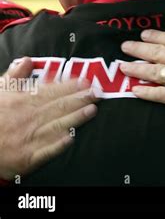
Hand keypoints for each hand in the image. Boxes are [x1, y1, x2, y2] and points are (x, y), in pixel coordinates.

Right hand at [0, 58, 97, 180]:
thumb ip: (14, 77)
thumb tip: (27, 61)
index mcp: (20, 102)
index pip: (50, 91)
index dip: (69, 85)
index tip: (85, 80)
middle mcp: (26, 119)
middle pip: (58, 107)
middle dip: (79, 99)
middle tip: (97, 93)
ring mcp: (27, 139)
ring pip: (56, 126)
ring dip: (75, 118)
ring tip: (92, 110)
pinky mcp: (27, 158)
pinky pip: (45, 151)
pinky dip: (58, 145)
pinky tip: (71, 138)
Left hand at [120, 23, 164, 120]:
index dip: (156, 36)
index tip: (143, 35)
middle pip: (158, 53)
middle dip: (139, 49)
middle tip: (125, 47)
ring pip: (155, 72)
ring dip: (137, 68)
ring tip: (123, 66)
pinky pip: (161, 95)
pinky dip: (147, 92)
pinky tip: (135, 89)